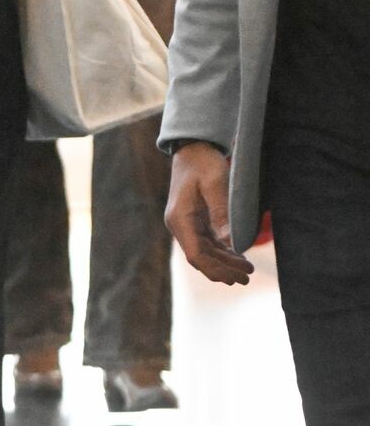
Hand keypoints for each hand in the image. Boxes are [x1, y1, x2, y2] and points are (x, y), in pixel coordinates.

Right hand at [165, 142, 253, 285]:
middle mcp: (179, 225)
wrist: (192, 148)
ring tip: (245, 272)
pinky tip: (236, 258)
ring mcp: (185, 224)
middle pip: (200, 258)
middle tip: (247, 277)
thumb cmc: (203, 162)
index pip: (196, 254)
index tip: (237, 273)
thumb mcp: (215, 184)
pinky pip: (206, 243)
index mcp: (180, 218)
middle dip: (223, 270)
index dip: (217, 268)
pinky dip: (221, 253)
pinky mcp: (193, 221)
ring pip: (204, 253)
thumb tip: (231, 243)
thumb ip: (222, 213)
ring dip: (223, 264)